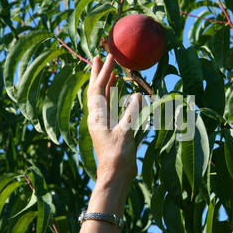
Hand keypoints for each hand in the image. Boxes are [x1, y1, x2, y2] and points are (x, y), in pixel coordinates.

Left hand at [87, 54, 141, 183]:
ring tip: (108, 71)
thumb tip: (137, 94)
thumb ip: (131, 113)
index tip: (108, 58)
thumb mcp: (126, 132)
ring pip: (102, 98)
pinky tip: (119, 93)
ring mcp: (103, 123)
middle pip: (95, 90)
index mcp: (97, 117)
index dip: (103, 72)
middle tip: (98, 58)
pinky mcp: (111, 129)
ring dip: (105, 83)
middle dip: (97, 74)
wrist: (115, 175)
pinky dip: (113, 96)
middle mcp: (97, 117)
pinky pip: (110, 107)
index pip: (99, 89)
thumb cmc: (118, 155)